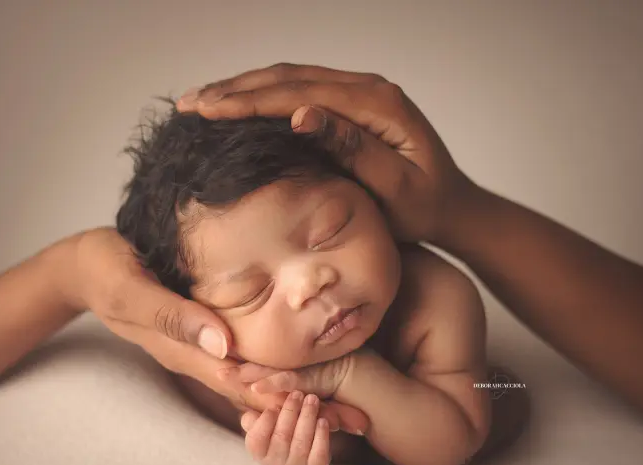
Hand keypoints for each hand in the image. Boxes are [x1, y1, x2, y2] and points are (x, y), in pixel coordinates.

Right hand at [56, 227, 368, 433]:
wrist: (85, 267)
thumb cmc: (107, 271)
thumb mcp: (132, 290)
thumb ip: (174, 316)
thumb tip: (222, 344)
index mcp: (185, 351)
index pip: (242, 384)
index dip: (282, 400)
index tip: (325, 412)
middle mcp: (198, 355)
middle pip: (256, 390)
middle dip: (301, 406)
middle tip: (352, 418)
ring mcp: (201, 346)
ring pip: (254, 379)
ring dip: (295, 393)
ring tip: (342, 404)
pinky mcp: (204, 331)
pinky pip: (244, 359)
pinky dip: (276, 370)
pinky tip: (303, 371)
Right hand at [176, 63, 479, 244]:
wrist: (453, 207)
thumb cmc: (427, 208)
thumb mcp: (395, 188)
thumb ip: (353, 149)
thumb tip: (303, 115)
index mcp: (378, 105)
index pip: (300, 93)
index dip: (249, 100)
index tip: (208, 110)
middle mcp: (368, 88)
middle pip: (290, 77)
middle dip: (235, 89)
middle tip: (189, 103)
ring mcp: (360, 93)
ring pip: (291, 78)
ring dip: (244, 88)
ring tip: (200, 100)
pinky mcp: (352, 105)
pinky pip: (301, 89)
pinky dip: (264, 95)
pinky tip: (237, 104)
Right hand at [240, 390, 331, 464]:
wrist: (297, 442)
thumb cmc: (275, 426)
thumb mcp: (260, 420)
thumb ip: (253, 417)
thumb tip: (251, 414)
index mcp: (258, 451)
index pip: (257, 439)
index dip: (265, 423)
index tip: (273, 406)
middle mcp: (275, 462)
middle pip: (282, 436)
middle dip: (290, 412)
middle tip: (297, 394)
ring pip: (301, 442)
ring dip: (307, 417)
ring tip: (312, 399)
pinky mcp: (315, 464)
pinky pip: (319, 452)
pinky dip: (321, 435)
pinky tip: (323, 420)